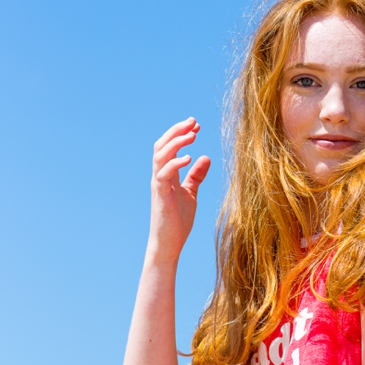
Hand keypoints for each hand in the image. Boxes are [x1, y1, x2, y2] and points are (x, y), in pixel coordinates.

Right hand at [147, 117, 210, 263]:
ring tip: (192, 136)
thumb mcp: (191, 193)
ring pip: (160, 156)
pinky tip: (189, 158)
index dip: (181, 134)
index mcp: (166, 175)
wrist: (168, 243)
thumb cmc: (178, 220)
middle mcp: (159, 176)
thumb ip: (196, 176)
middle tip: (193, 122)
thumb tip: (206, 157)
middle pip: (161, 146)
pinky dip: (175, 163)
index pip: (169, 147)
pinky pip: (163, 174)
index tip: (197, 126)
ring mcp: (158, 185)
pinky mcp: (161, 196)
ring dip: (176, 143)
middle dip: (176, 131)